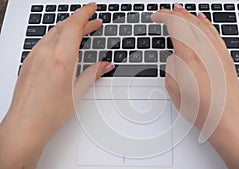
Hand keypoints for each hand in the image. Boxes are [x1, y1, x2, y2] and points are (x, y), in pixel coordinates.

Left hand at [0, 3, 113, 168]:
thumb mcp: (77, 92)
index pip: (74, 25)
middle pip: (64, 25)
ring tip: (81, 30)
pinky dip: (57, 36)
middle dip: (81, 20)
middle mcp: (45, 53)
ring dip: (68, 27)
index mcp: (60, 58)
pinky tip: (62, 43)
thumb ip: (93, 74)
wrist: (25, 124)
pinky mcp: (28, 60)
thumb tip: (105, 65)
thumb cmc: (49, 113)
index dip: (85, 13)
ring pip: (53, 31)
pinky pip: (44, 40)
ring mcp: (34, 55)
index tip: (93, 9)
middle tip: (93, 22)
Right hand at [151, 5, 238, 130]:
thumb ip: (171, 66)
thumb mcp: (174, 89)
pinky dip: (207, 23)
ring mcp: (217, 52)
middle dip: (175, 13)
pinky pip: (215, 33)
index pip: (175, 25)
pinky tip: (202, 20)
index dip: (164, 16)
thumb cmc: (202, 108)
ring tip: (180, 11)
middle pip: (188, 21)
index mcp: (189, 57)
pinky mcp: (225, 56)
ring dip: (189, 15)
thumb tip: (174, 56)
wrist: (225, 117)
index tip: (157, 17)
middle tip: (166, 12)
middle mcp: (205, 50)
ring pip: (202, 24)